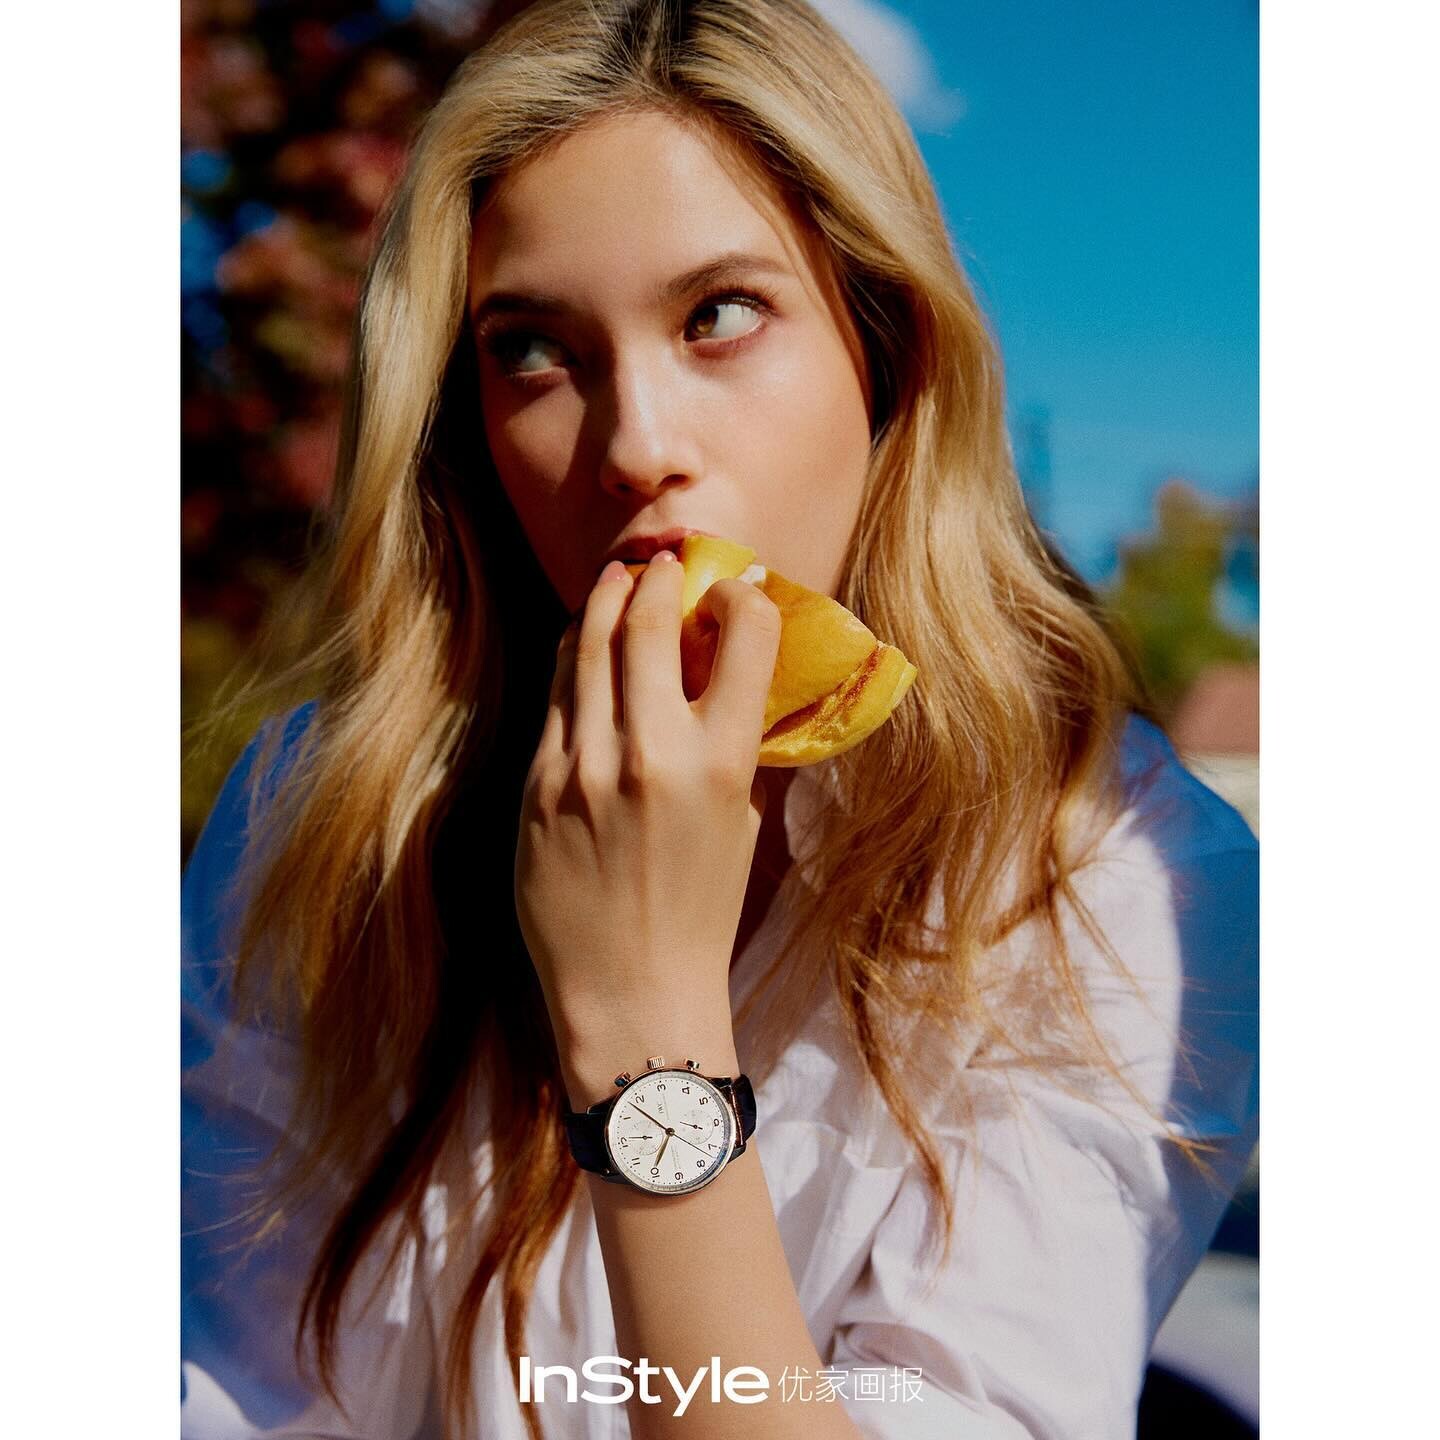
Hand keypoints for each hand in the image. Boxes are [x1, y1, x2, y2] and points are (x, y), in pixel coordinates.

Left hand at [515, 553, 781, 1075]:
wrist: (633, 992)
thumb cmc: (701, 912)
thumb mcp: (741, 822)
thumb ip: (728, 742)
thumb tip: (713, 672)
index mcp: (721, 763)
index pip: (745, 635)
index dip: (742, 598)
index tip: (734, 593)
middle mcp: (651, 753)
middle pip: (649, 621)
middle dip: (658, 579)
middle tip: (662, 567)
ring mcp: (584, 767)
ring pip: (586, 645)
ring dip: (605, 600)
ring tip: (616, 581)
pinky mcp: (536, 785)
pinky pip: (553, 696)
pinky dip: (569, 657)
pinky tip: (578, 644)